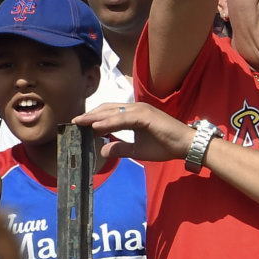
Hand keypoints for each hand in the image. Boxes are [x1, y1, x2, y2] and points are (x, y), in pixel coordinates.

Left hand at [75, 102, 201, 163]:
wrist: (186, 145)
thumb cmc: (165, 146)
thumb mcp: (137, 150)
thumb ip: (121, 148)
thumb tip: (103, 150)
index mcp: (134, 114)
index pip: (109, 113)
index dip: (93, 118)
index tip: (77, 126)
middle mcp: (136, 108)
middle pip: (107, 109)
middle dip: (89, 116)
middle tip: (73, 123)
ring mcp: (141, 110)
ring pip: (112, 112)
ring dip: (94, 117)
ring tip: (79, 123)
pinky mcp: (145, 116)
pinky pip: (122, 119)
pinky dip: (108, 122)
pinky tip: (96, 127)